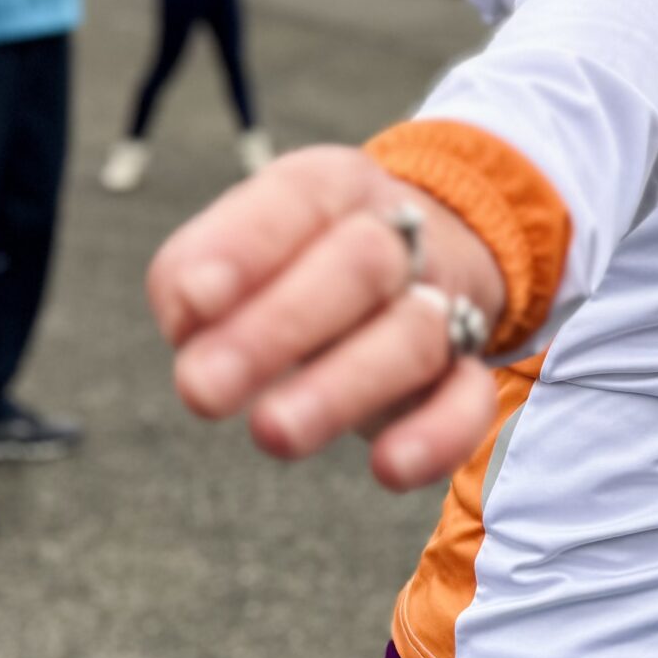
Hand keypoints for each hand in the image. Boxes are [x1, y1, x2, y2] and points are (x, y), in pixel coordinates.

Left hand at [149, 147, 505, 490]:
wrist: (427, 254)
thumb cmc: (303, 257)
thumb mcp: (243, 241)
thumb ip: (191, 271)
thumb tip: (186, 321)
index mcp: (335, 188)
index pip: (300, 199)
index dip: (246, 248)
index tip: (192, 299)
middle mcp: (399, 239)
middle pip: (361, 264)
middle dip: (280, 326)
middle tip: (202, 388)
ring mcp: (441, 305)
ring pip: (412, 337)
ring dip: (342, 387)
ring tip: (270, 433)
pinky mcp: (464, 374)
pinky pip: (471, 400)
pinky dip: (438, 437)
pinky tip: (388, 469)